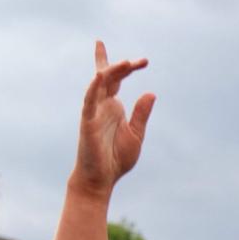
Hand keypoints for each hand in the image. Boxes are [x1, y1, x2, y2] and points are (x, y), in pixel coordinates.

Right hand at [71, 41, 156, 198]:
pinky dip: (93, 89)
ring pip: (99, 86)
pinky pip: (89, 102)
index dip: (127, 68)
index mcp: (113, 107)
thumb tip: (151, 93)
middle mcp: (102, 105)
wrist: (102, 178)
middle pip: (108, 78)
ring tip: (125, 63)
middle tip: (140, 61)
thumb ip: (141, 114)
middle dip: (122, 67)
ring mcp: (93, 112)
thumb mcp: (136, 134)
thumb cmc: (116, 158)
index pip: (116, 80)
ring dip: (110, 73)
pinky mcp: (87, 122)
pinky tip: (99, 77)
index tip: (144, 61)